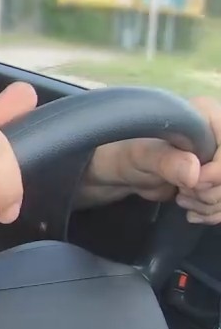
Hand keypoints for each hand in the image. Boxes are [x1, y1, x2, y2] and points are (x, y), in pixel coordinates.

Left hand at [85, 96, 220, 223]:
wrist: (117, 174)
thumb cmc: (123, 154)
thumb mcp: (140, 155)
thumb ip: (165, 160)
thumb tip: (195, 172)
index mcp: (207, 116)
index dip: (219, 173)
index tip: (194, 184)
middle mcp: (217, 135)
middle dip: (215, 192)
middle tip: (186, 193)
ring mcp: (217, 159)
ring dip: (213, 204)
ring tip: (184, 201)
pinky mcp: (214, 180)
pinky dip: (213, 212)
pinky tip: (193, 211)